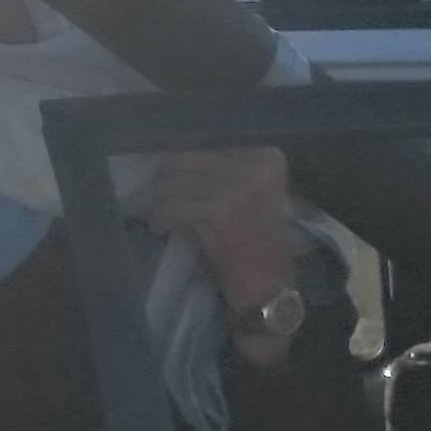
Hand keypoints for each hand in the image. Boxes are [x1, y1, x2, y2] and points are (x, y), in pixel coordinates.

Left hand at [147, 147, 296, 341]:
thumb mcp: (256, 195)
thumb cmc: (260, 243)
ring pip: (175, 182)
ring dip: (162, 200)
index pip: (212, 142)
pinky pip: (173, 206)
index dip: (189, 158)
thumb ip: (230, 169)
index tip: (178, 172)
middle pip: (189, 158)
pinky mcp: (217, 212)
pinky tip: (160, 226)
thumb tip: (182, 152)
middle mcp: (254, 167)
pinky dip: (161, 217)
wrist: (270, 287)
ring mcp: (236, 188)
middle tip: (163, 193)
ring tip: (161, 213)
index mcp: (268, 158)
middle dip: (171, 178)